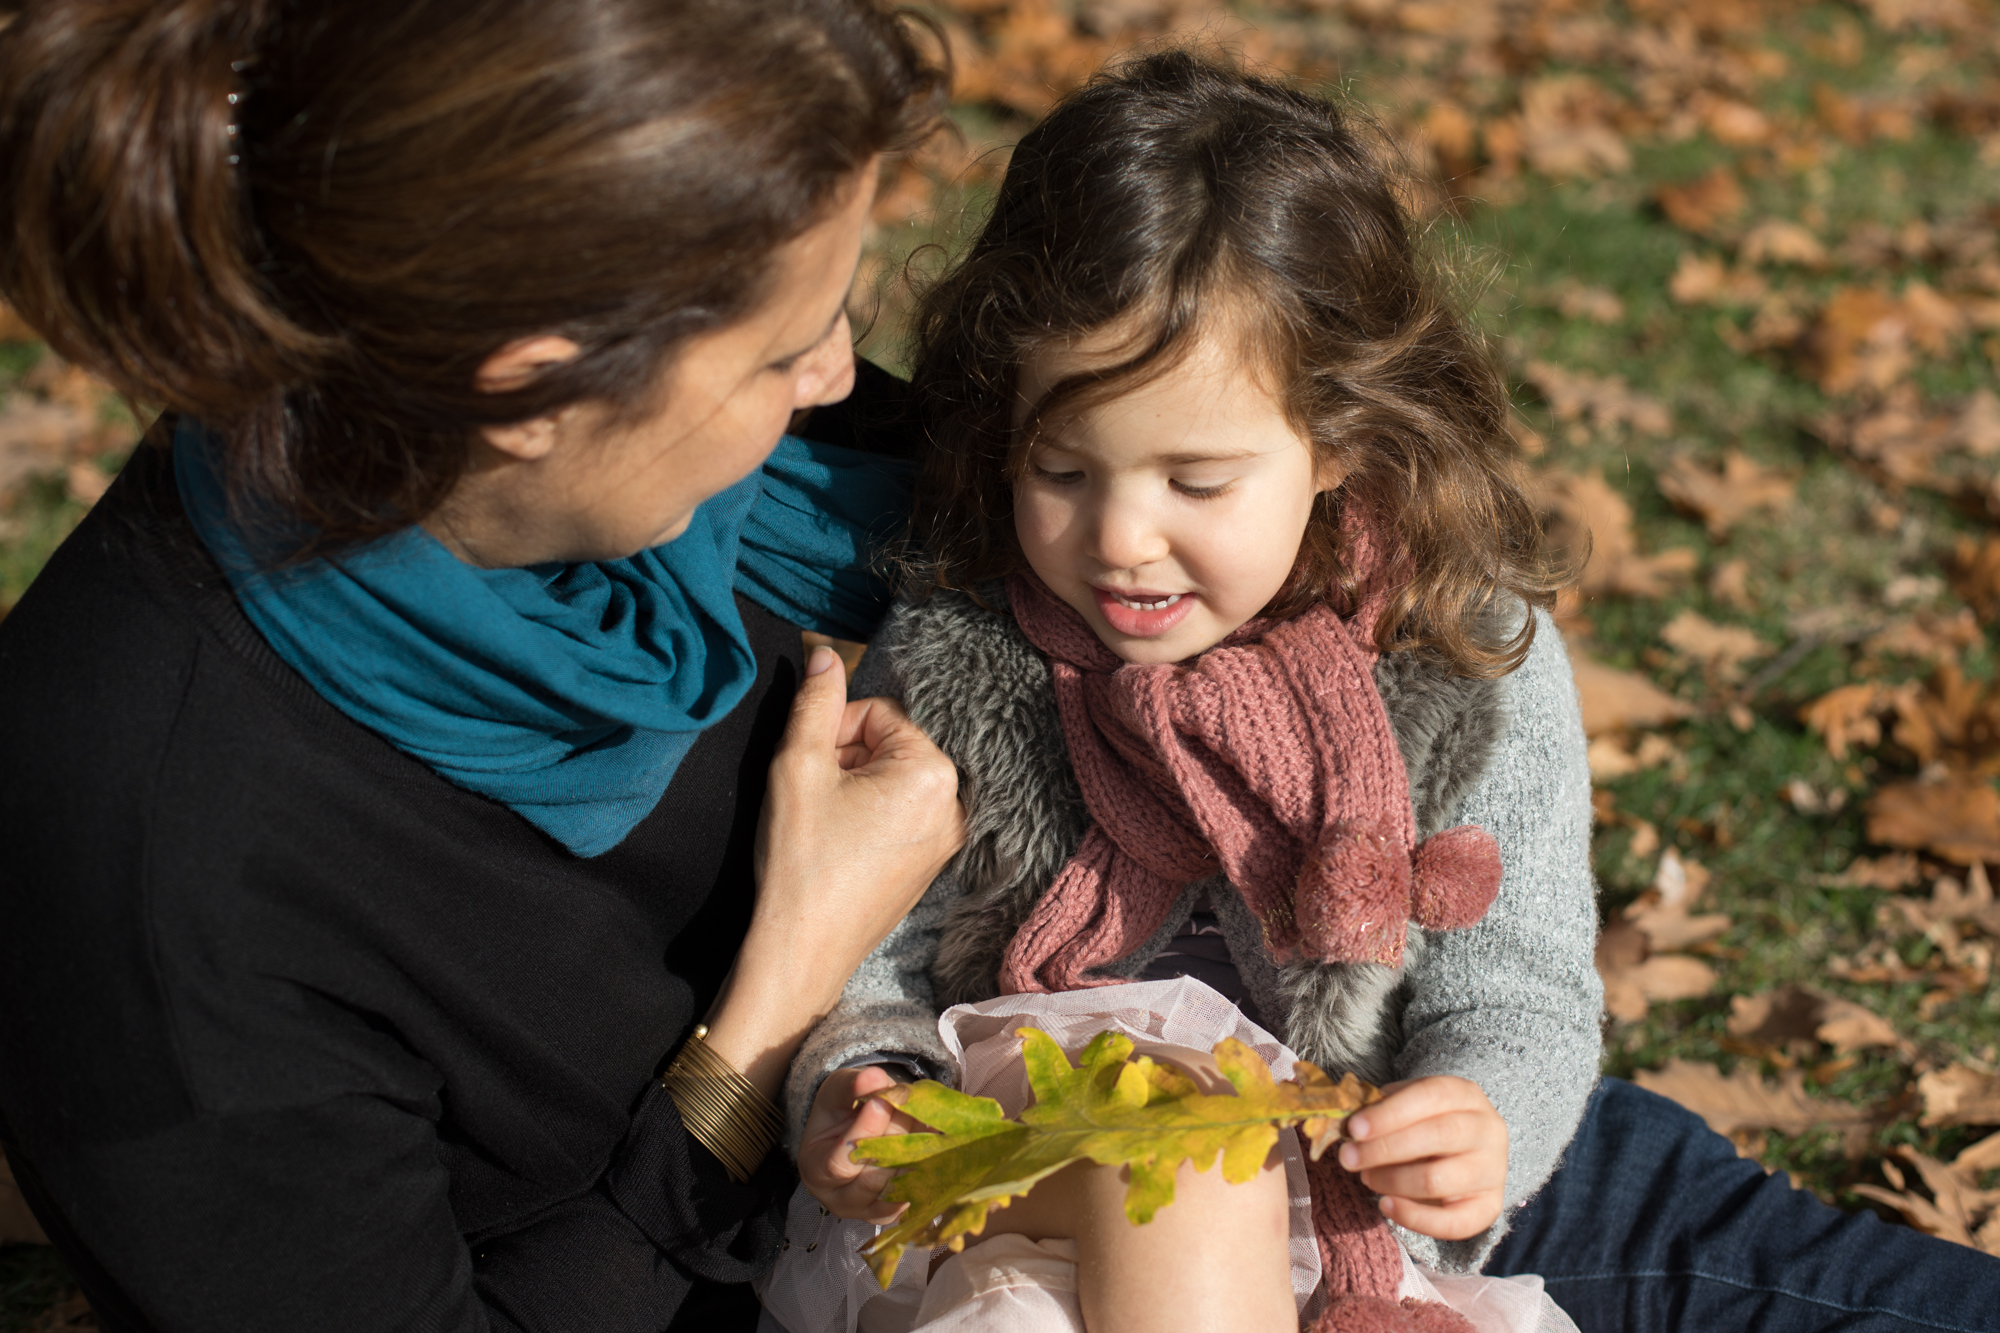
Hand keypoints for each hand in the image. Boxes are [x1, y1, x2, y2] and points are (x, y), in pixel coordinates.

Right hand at [750, 646, 962, 986]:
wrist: (801, 953)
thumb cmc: (801, 862)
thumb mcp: (798, 767)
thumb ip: (814, 703)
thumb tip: (825, 654)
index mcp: (933, 774)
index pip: (881, 712)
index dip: (835, 728)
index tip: (810, 765)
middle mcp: (953, 805)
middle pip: (890, 744)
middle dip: (846, 758)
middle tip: (812, 796)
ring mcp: (945, 840)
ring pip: (890, 780)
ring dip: (852, 787)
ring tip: (821, 823)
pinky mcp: (928, 866)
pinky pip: (898, 815)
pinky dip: (864, 816)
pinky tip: (835, 845)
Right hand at [800, 1066, 917, 1221]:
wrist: (855, 1131)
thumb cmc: (840, 1111)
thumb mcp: (839, 1091)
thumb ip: (853, 1085)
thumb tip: (874, 1078)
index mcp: (816, 1170)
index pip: (841, 1162)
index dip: (864, 1132)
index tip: (882, 1102)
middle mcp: (840, 1199)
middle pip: (875, 1177)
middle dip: (896, 1138)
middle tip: (911, 1106)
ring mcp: (868, 1212)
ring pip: (900, 1190)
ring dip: (917, 1156)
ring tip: (927, 1123)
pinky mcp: (895, 1213)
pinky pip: (916, 1200)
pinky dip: (930, 1175)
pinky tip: (940, 1148)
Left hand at [1337, 1075, 1506, 1240]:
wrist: (1470, 1152)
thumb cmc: (1428, 1123)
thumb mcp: (1409, 1104)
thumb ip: (1383, 1108)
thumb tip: (1348, 1123)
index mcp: (1465, 1094)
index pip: (1428, 1097)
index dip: (1389, 1113)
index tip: (1354, 1129)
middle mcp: (1487, 1129)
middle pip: (1435, 1136)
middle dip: (1384, 1149)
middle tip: (1348, 1158)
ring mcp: (1492, 1170)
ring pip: (1437, 1179)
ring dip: (1392, 1180)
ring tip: (1367, 1177)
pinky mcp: (1490, 1207)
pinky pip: (1452, 1222)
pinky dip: (1413, 1218)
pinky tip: (1386, 1206)